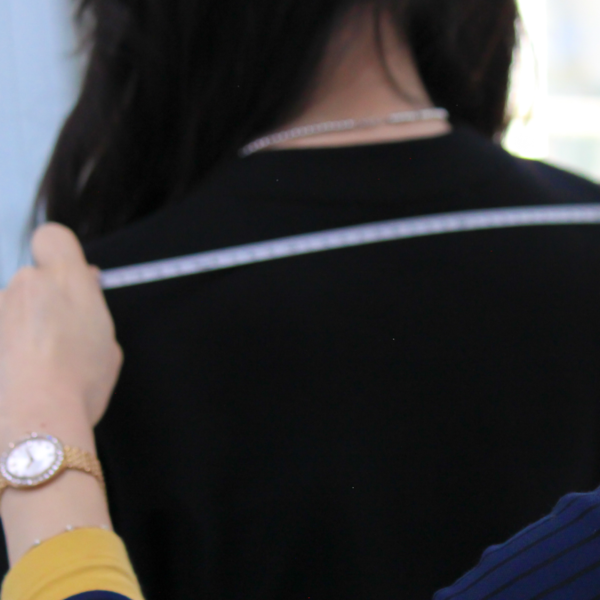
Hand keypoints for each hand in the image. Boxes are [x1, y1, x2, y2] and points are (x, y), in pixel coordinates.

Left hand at [0, 223, 122, 446]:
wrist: (35, 420)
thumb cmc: (79, 383)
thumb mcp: (109, 346)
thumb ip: (93, 310)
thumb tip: (84, 289)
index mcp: (67, 280)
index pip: (53, 237)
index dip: (58, 254)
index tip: (66, 278)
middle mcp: (25, 283)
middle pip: (30, 279)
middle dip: (41, 301)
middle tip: (57, 336)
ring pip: (9, 309)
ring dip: (18, 328)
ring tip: (31, 366)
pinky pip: (0, 331)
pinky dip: (5, 347)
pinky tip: (13, 373)